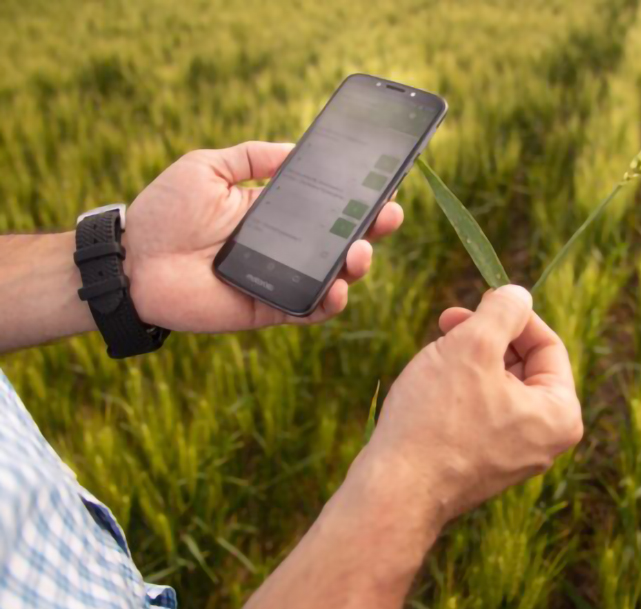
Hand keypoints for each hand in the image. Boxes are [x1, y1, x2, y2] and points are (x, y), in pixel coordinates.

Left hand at [123, 142, 403, 331]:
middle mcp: (285, 247)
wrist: (133, 260)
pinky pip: (309, 310)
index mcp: (275, 214)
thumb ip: (253, 157)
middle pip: (341, 242)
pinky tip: (338, 288)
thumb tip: (298, 148)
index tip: (384, 188)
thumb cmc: (165, 210)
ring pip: (334, 277)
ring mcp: (281, 279)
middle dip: (372, 231)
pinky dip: (329, 303)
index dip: (358, 200)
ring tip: (359, 253)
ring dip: (356, 267)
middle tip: (388, 217)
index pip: (328, 207)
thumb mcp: (208, 167)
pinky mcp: (270, 309)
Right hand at [364, 285, 582, 525]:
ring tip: (434, 357)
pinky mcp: (481, 463)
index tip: (479, 300)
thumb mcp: (473, 346)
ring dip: (467, 362)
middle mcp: (544, 440)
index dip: (513, 315)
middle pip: (522, 365)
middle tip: (448, 323)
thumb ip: (504, 310)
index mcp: (559, 415)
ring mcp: (512, 455)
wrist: (395, 490)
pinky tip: (428, 388)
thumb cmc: (436, 418)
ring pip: (495, 385)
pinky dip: (457, 390)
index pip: (548, 345)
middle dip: (485, 338)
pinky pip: (479, 411)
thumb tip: (518, 294)